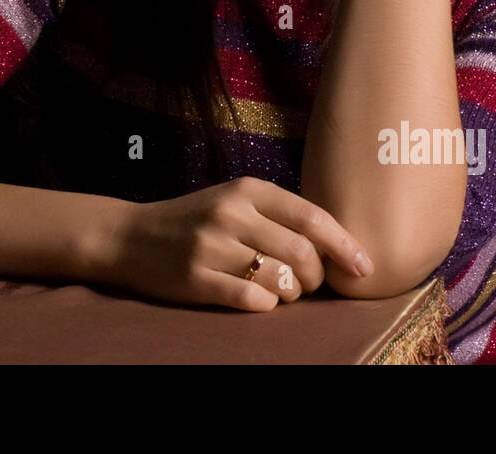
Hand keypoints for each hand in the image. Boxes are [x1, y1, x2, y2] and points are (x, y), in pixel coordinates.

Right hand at [99, 176, 373, 310]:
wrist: (131, 236)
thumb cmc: (196, 221)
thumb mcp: (235, 201)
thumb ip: (279, 215)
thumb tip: (336, 247)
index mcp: (247, 190)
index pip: (311, 216)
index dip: (343, 245)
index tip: (364, 267)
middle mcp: (231, 213)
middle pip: (302, 253)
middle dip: (315, 277)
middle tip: (305, 283)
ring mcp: (211, 246)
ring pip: (281, 280)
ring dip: (290, 294)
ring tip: (278, 290)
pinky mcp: (197, 279)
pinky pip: (252, 301)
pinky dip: (265, 306)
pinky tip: (256, 299)